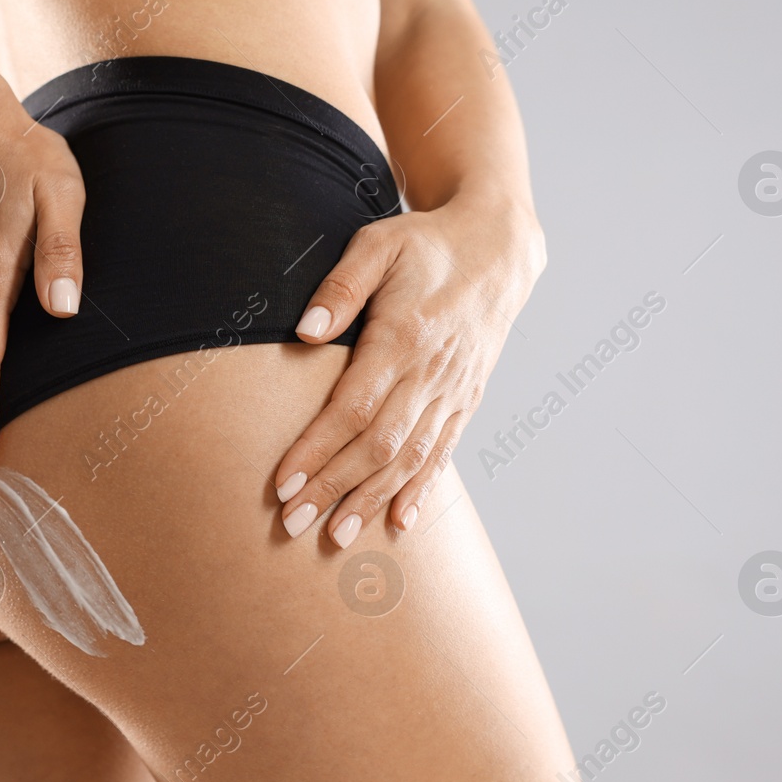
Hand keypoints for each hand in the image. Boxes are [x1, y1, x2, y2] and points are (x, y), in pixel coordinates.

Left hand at [273, 197, 544, 545]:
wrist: (500, 249)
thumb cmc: (426, 244)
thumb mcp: (378, 245)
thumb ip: (341, 287)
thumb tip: (305, 332)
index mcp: (405, 338)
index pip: (353, 409)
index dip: (316, 450)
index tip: (282, 483)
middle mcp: (432, 374)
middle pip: (377, 446)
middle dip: (333, 488)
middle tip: (291, 524)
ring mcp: (453, 391)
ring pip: (410, 459)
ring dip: (370, 500)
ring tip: (335, 537)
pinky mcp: (466, 400)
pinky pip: (442, 453)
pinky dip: (420, 490)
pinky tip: (398, 521)